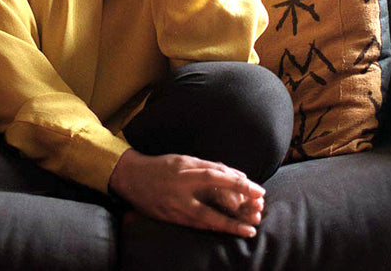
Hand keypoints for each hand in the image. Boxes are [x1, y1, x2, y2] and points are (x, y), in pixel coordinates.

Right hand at [108, 149, 264, 237]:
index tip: (258, 190)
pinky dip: (211, 228)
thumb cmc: (163, 166)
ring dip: (228, 225)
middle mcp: (181, 188)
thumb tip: (237, 175)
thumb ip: (210, 167)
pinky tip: (225, 231)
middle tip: (258, 214)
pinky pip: (194, 225)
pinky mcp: (169, 217)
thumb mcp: (186, 159)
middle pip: (213, 199)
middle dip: (238, 209)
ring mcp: (174, 205)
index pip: (218, 176)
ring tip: (248, 230)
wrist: (131, 177)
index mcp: (186, 169)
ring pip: (205, 218)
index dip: (240, 183)